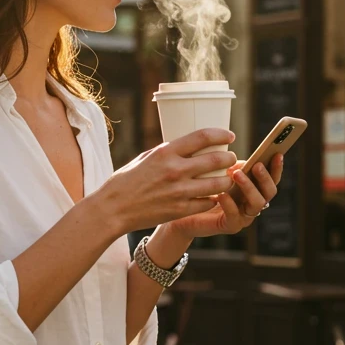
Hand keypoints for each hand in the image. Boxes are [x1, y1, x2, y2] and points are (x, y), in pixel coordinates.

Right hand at [96, 128, 237, 233]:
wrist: (113, 209)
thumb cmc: (126, 181)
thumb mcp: (146, 158)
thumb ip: (168, 152)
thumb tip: (188, 147)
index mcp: (166, 153)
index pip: (202, 137)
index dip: (221, 134)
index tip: (230, 136)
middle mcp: (175, 170)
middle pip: (216, 159)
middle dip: (229, 158)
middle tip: (231, 158)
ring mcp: (180, 192)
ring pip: (218, 184)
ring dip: (226, 180)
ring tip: (226, 178)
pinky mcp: (181, 210)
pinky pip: (208, 203)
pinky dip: (213, 198)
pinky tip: (212, 196)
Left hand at [168, 152, 282, 238]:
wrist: (184, 210)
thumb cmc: (203, 189)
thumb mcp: (220, 173)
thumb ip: (234, 167)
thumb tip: (244, 158)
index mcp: (254, 188)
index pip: (272, 178)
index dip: (276, 168)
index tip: (277, 154)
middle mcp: (252, 202)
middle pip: (270, 192)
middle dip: (265, 178)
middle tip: (256, 166)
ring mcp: (244, 216)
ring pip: (257, 204)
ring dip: (249, 187)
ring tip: (237, 175)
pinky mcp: (230, 226)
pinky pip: (235, 216)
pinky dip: (230, 205)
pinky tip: (222, 195)